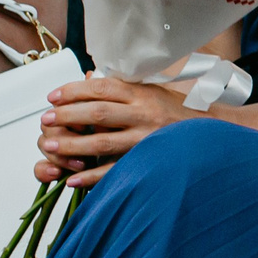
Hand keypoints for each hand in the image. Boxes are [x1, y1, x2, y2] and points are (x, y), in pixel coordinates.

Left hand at [36, 73, 204, 186]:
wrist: (212, 135)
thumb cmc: (178, 112)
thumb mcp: (152, 91)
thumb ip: (122, 88)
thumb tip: (89, 79)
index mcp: (142, 93)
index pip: (102, 87)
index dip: (74, 91)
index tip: (53, 97)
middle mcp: (144, 114)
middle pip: (98, 112)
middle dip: (67, 116)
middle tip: (46, 120)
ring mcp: (146, 140)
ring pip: (103, 141)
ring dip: (73, 145)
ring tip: (51, 147)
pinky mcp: (149, 162)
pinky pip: (116, 170)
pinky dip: (92, 177)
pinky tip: (73, 179)